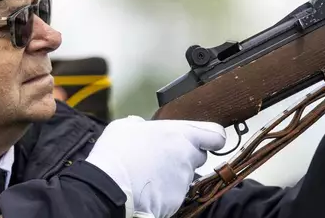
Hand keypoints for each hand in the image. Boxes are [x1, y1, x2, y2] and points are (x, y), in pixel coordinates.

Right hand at [85, 116, 225, 217]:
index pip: (215, 135)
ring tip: (149, 173)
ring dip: (174, 174)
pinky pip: (175, 193)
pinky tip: (147, 188)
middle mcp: (187, 157)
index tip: (207, 140)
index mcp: (180, 134)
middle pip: (199, 156)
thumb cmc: (116, 154)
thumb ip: (140, 124)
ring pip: (186, 176)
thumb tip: (140, 126)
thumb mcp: (124, 127)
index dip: (212, 137)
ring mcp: (183, 181)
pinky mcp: (176, 200)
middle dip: (186, 156)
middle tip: (164, 157)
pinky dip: (165, 191)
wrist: (108, 188)